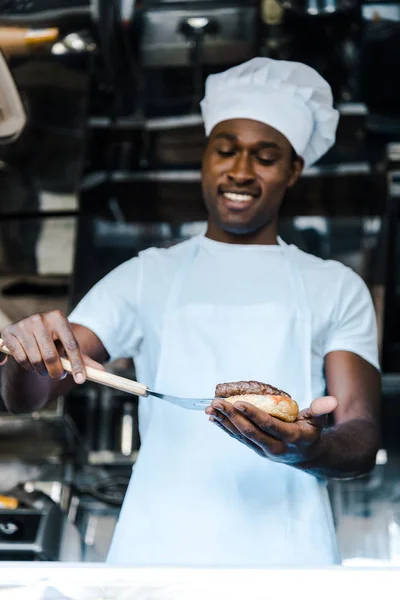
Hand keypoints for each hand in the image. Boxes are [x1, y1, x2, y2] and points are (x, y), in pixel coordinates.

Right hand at [1, 310, 102, 383]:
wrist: (27, 335)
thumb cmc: (53, 342)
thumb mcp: (67, 346)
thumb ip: (83, 359)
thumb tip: (102, 372)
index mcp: (58, 317)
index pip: (71, 345)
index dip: (77, 365)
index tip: (81, 381)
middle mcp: (40, 318)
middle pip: (52, 356)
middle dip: (57, 372)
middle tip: (59, 376)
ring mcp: (23, 324)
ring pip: (35, 360)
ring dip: (42, 371)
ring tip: (45, 370)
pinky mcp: (8, 333)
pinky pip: (21, 359)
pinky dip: (28, 367)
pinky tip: (31, 365)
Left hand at [205, 396, 337, 463]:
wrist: (307, 456)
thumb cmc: (312, 432)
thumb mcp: (319, 422)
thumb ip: (321, 410)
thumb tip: (332, 400)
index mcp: (290, 438)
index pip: (268, 425)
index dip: (253, 414)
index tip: (239, 402)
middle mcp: (274, 447)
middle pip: (249, 431)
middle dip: (231, 416)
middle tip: (217, 402)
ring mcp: (262, 450)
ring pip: (240, 435)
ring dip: (223, 421)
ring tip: (210, 408)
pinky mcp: (254, 448)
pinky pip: (237, 437)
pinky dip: (224, 427)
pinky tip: (213, 418)